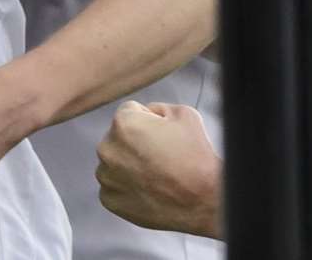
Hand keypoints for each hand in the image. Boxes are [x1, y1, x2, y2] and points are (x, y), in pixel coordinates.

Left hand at [95, 101, 221, 238]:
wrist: (206, 203)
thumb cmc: (197, 161)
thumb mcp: (185, 115)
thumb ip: (159, 107)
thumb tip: (149, 112)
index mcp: (123, 123)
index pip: (130, 112)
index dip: (150, 122)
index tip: (162, 138)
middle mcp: (107, 147)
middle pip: (118, 138)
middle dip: (135, 144)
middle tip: (160, 158)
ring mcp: (105, 175)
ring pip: (114, 162)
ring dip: (128, 166)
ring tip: (155, 176)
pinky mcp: (108, 198)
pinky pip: (113, 186)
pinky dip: (126, 188)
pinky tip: (147, 190)